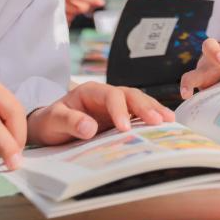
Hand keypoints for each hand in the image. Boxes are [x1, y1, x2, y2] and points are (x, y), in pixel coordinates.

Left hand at [27, 82, 175, 145]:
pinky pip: (138, 116)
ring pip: (138, 103)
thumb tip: (89, 128)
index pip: (111, 95)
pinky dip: (151, 119)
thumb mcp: (53, 121)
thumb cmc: (50, 122)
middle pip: (130, 95)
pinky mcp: (120, 117)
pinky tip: (165, 126)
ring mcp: (115, 106)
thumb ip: (69, 122)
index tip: (124, 128)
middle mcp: (106, 95)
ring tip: (170, 121)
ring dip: (154, 110)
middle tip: (159, 121)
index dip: (120, 110)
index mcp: (91, 91)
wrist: (49, 127)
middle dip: (145, 107)